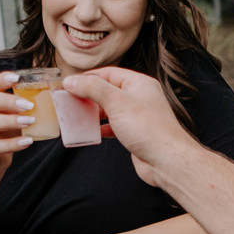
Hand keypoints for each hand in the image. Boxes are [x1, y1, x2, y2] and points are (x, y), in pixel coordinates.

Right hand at [0, 72, 34, 173]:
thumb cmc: (1, 132)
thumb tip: (41, 97)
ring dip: (9, 121)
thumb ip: (16, 105)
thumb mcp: (7, 115)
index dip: (0, 81)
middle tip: (29, 105)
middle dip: (6, 101)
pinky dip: (11, 144)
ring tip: (30, 122)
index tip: (17, 78)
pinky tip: (27, 141)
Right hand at [62, 66, 192, 186]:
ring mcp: (137, 116)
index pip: (108, 73)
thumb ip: (93, 88)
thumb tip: (72, 81)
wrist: (166, 160)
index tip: (68, 84)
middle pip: (107, 91)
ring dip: (91, 112)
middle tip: (67, 100)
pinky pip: (112, 126)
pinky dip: (99, 127)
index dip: (87, 77)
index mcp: (139, 84)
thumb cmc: (149, 129)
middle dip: (87, 95)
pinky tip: (89, 131)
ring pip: (108, 109)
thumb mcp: (117, 102)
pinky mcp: (134, 133)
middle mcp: (139, 98)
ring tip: (74, 115)